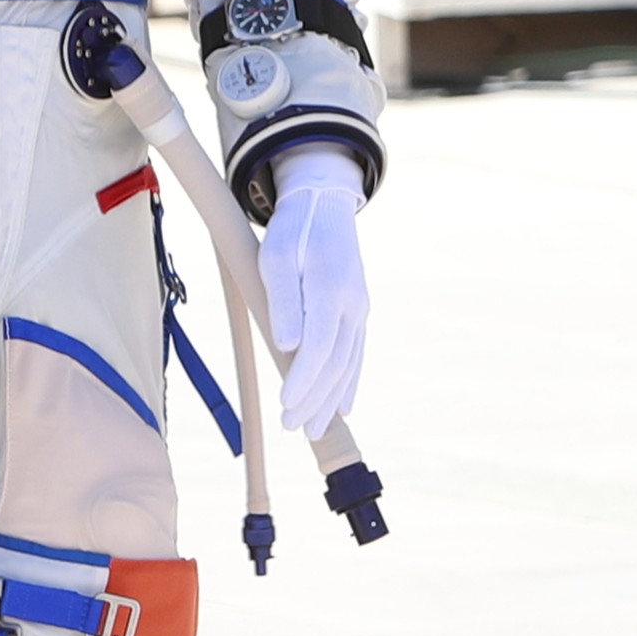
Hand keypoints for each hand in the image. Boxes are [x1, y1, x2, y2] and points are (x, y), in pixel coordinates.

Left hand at [257, 146, 367, 438]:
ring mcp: (360, 309)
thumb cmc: (293, 232)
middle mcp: (353, 304)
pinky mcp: (359, 312)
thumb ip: (283, 300)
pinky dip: (350, 383)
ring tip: (314, 429)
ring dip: (331, 400)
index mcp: (331, 289)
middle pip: (335, 363)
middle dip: (314, 400)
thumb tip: (287, 345)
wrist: (323, 206)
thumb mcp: (277, 257)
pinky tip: (343, 406)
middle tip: (292, 427)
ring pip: (348, 364)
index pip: (319, 346)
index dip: (302, 379)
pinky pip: (356, 355)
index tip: (286, 403)